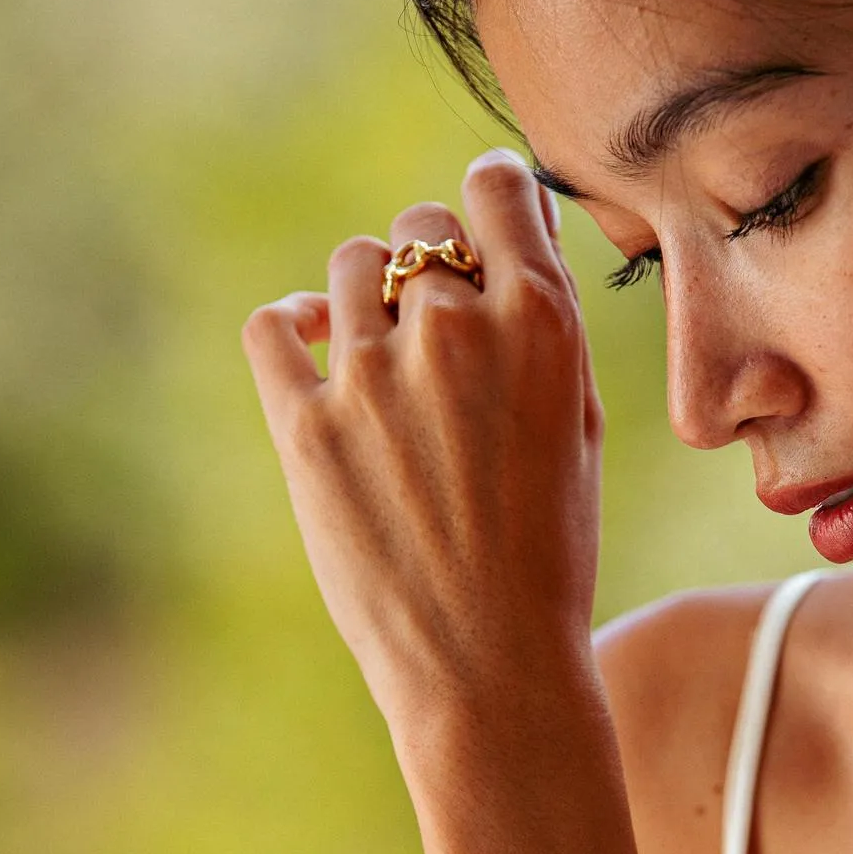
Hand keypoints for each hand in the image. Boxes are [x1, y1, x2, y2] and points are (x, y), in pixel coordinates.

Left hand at [241, 151, 603, 727]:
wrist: (490, 664)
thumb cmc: (551, 554)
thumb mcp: (577, 432)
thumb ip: (547, 329)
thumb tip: (516, 244)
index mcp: (540, 325)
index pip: (495, 189)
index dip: (489, 204)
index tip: (482, 233)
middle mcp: (454, 332)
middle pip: (419, 230)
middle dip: (432, 266)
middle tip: (439, 329)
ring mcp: (371, 378)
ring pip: (351, 268)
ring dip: (370, 299)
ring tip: (384, 357)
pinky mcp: (304, 427)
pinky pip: (274, 326)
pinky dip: (294, 328)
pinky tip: (316, 351)